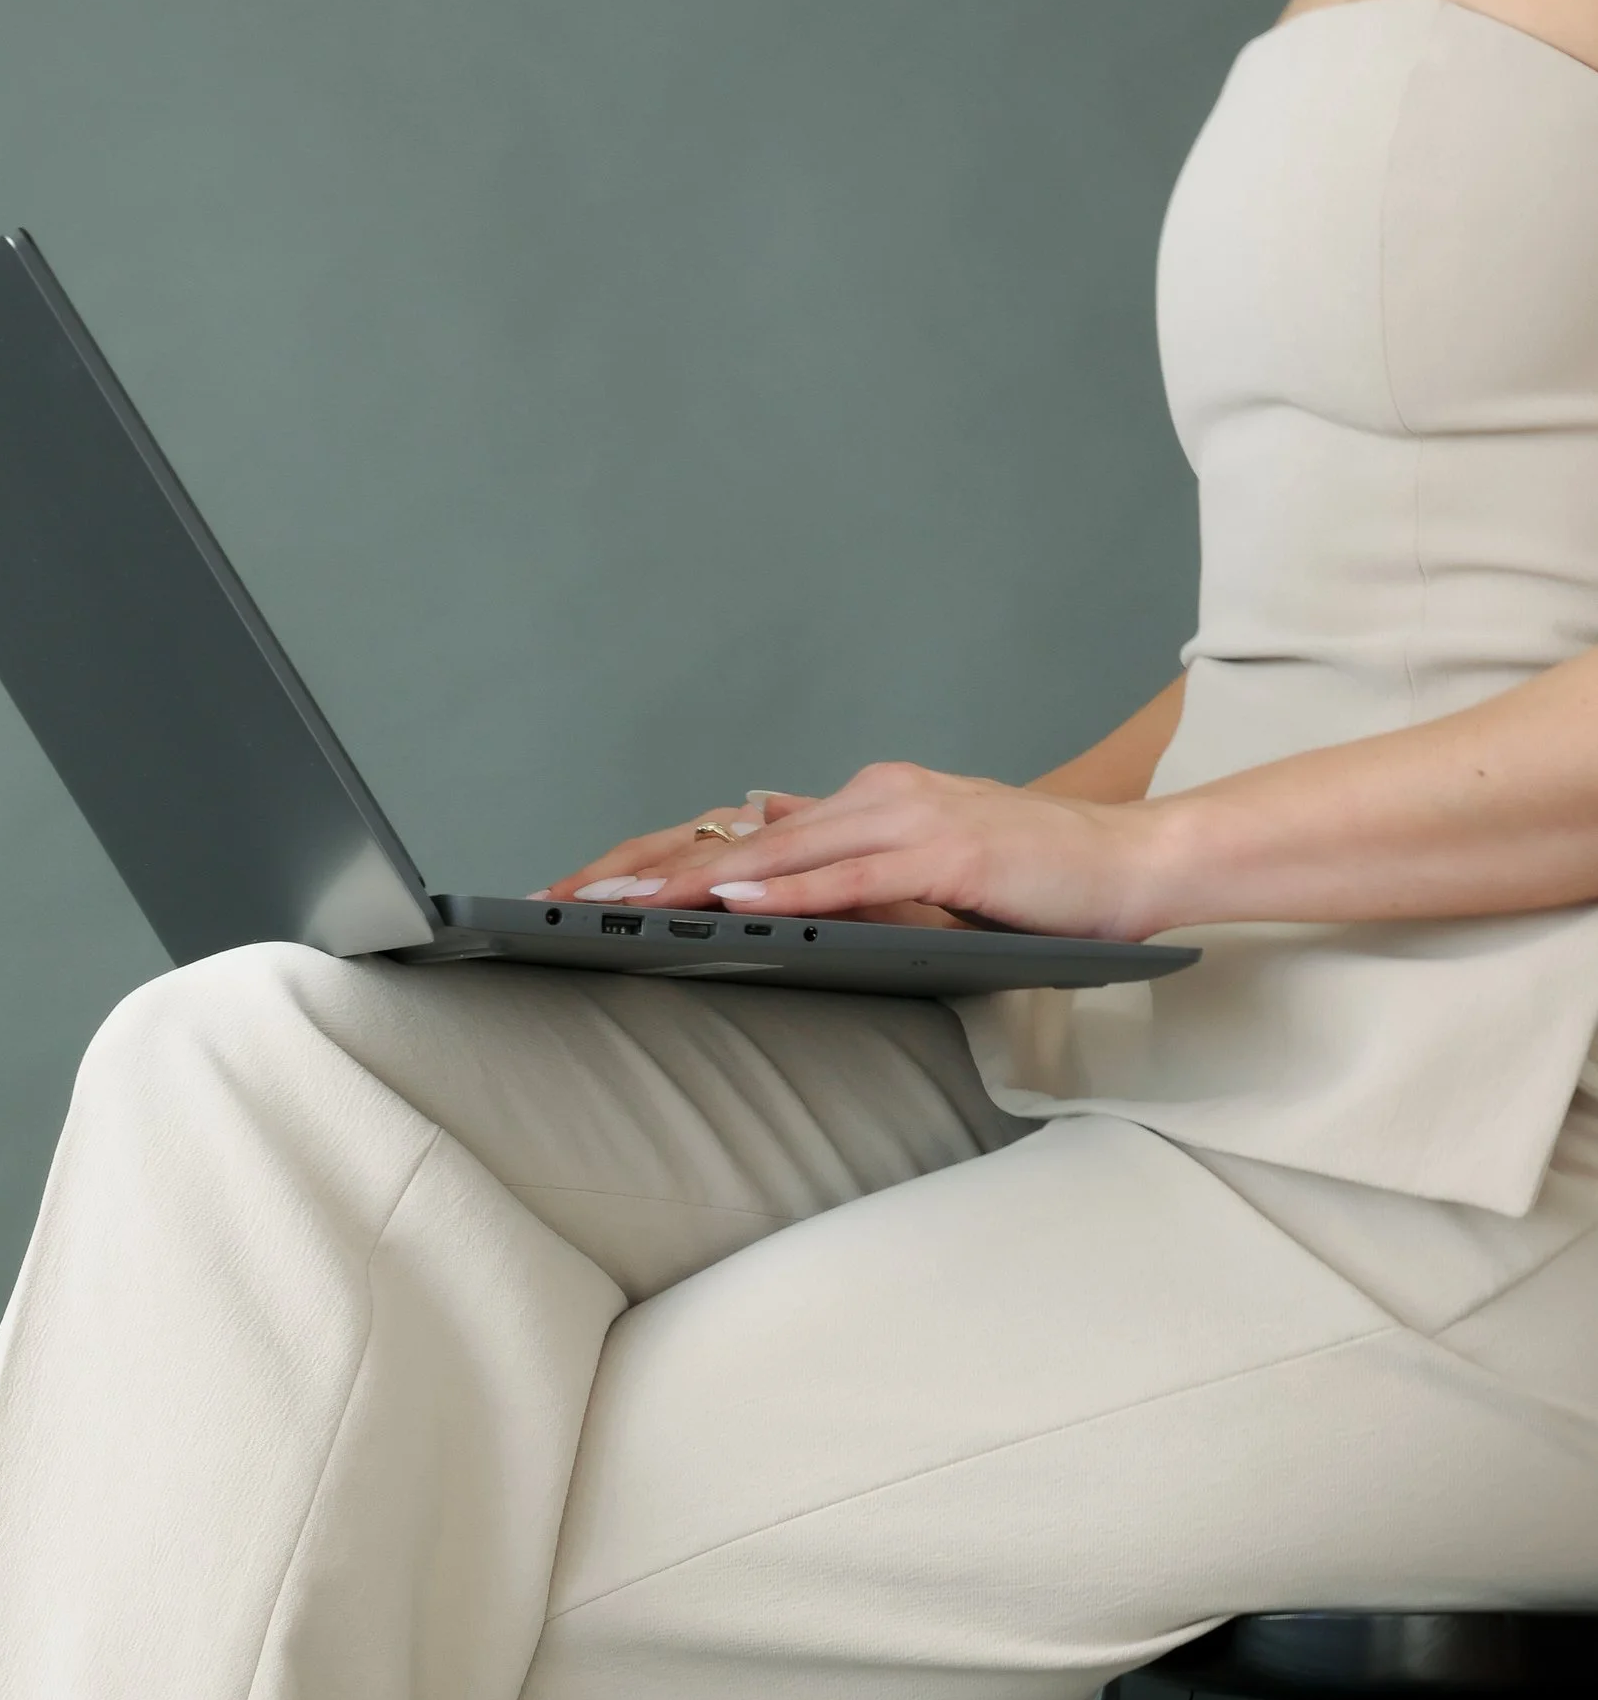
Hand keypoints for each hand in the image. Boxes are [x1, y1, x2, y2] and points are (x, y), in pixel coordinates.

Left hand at [548, 764, 1180, 940]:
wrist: (1132, 865)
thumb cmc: (1032, 881)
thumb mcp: (920, 871)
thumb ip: (849, 867)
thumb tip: (768, 864)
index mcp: (865, 802)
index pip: (740, 831)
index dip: (657, 857)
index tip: (584, 888)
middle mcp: (877, 795)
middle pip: (739, 835)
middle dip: (646, 867)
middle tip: (568, 896)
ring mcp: (912, 817)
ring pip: (781, 853)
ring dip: (695, 880)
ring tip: (622, 904)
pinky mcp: (948, 852)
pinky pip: (853, 875)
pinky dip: (790, 890)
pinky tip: (736, 904)